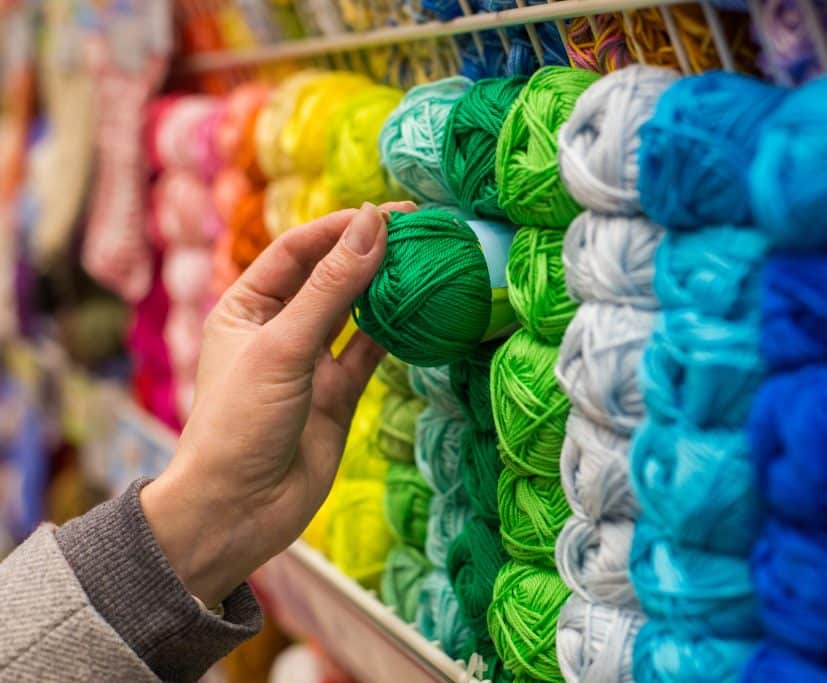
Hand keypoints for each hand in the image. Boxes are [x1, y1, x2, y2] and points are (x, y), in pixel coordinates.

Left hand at [141, 201, 414, 605]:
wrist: (239, 510)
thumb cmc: (241, 423)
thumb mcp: (283, 346)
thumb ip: (331, 287)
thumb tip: (372, 225)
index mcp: (246, 307)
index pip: (298, 250)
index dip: (341, 227)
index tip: (389, 213)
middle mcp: (278, 329)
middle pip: (330, 277)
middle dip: (370, 253)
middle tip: (420, 232)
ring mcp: (311, 363)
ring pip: (354, 314)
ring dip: (386, 290)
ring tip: (427, 264)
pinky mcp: (337, 395)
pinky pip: (370, 354)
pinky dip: (395, 334)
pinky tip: (422, 313)